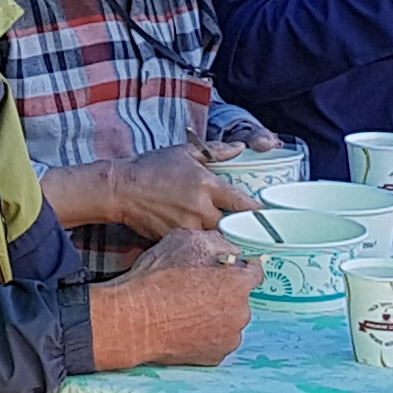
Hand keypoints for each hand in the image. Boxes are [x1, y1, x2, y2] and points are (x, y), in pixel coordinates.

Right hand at [83, 230, 260, 369]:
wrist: (133, 320)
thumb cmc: (156, 280)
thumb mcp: (185, 240)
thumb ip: (216, 242)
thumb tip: (228, 248)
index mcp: (239, 283)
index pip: (254, 271)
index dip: (237, 266)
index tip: (226, 268)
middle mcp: (241, 313)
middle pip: (240, 297)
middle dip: (224, 291)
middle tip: (197, 288)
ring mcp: (229, 339)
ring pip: (229, 320)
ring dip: (216, 314)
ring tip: (187, 309)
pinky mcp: (214, 357)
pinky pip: (216, 340)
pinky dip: (206, 334)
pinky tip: (185, 325)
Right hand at [113, 143, 254, 239]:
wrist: (122, 189)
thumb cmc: (152, 168)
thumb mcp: (185, 152)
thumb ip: (216, 151)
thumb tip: (240, 147)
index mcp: (206, 185)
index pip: (241, 203)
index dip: (258, 212)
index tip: (269, 218)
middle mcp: (200, 208)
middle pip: (233, 227)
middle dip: (242, 230)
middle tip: (253, 233)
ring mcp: (187, 226)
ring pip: (216, 239)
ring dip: (224, 238)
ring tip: (233, 240)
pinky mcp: (175, 238)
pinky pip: (196, 244)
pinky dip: (203, 243)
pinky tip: (207, 244)